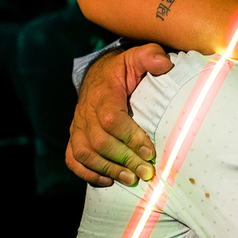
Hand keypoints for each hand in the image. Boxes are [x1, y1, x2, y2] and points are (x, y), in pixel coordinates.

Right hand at [65, 44, 170, 185]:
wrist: (99, 75)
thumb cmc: (124, 70)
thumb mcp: (137, 57)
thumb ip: (150, 56)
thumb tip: (164, 63)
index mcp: (103, 93)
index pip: (111, 118)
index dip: (130, 137)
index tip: (150, 152)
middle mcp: (85, 112)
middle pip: (99, 141)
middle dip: (124, 159)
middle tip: (147, 172)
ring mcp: (77, 127)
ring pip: (85, 153)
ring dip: (108, 170)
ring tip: (132, 180)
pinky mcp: (75, 138)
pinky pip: (73, 160)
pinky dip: (88, 174)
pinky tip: (108, 181)